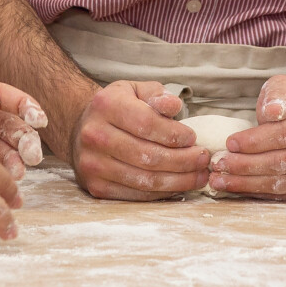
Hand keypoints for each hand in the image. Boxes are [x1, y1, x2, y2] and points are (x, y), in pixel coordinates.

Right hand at [70, 79, 210, 200]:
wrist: (81, 129)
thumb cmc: (117, 108)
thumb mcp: (135, 91)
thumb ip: (156, 94)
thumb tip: (174, 105)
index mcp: (106, 106)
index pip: (147, 123)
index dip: (174, 134)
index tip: (193, 138)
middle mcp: (95, 135)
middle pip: (148, 156)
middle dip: (184, 160)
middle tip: (204, 160)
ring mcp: (93, 164)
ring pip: (145, 180)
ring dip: (179, 181)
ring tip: (199, 176)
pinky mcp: (96, 187)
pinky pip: (136, 195)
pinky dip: (162, 193)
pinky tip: (179, 185)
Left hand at [209, 75, 285, 201]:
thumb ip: (278, 93)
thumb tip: (272, 112)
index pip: (284, 133)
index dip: (254, 141)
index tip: (229, 143)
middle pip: (283, 161)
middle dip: (246, 166)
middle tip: (218, 165)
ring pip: (284, 183)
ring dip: (249, 184)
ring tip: (221, 180)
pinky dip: (262, 194)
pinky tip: (241, 188)